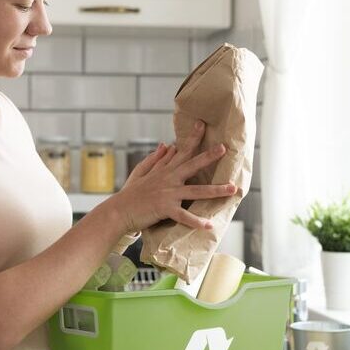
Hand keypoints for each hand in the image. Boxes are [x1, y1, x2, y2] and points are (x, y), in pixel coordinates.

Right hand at [110, 120, 235, 232]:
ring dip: (215, 190)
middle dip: (209, 156)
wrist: (118, 211)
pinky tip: (208, 225)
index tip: (202, 124)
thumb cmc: (130, 193)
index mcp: (164, 171)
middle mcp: (169, 179)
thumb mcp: (141, 172)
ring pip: (196, 191)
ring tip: (232, 189)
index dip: (193, 137)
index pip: (181, 150)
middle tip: (224, 148)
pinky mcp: (165, 208)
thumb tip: (166, 144)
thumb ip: (155, 159)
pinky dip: (196, 221)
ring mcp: (168, 194)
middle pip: (192, 165)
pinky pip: (184, 216)